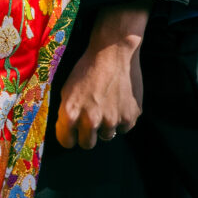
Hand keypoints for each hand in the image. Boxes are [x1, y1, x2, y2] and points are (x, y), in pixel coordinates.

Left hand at [55, 1, 148, 150]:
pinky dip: (122, 118)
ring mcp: (112, 120)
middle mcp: (90, 120)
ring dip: (106, 125)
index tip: (73, 133)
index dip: (69, 137)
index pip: (66, 142)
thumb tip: (68, 129)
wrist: (113, 52)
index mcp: (71, 113)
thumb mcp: (67, 88)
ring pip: (107, 136)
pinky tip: (119, 102)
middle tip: (91, 121)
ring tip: (107, 105)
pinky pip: (124, 127)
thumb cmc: (87, 68)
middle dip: (88, 135)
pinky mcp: (130, 117)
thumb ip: (67, 112)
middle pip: (87, 144)